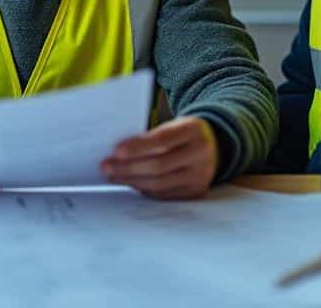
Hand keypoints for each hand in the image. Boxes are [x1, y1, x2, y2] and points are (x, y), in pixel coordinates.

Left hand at [100, 116, 218, 199]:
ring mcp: (200, 175)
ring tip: (114, 176)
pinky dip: (144, 190)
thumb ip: (151, 136)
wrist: (214, 145)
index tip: (115, 151)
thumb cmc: (184, 133)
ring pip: (160, 183)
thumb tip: (118, 152)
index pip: (162, 140)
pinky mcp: (195, 192)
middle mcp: (200, 153)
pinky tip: (130, 183)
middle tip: (107, 166)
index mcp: (193, 130)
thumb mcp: (174, 125)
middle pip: (159, 165)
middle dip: (129, 167)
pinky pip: (164, 195)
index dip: (137, 147)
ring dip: (132, 181)